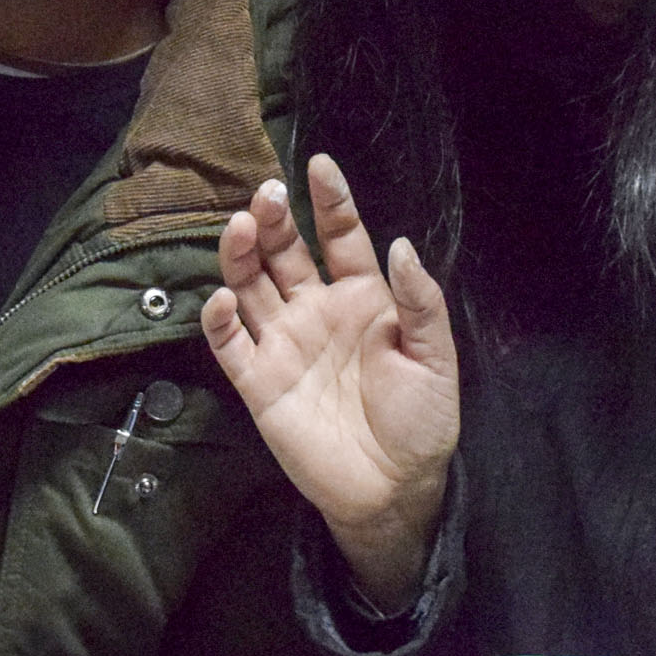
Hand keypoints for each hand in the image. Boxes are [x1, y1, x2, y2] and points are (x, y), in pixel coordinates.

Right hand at [200, 154, 459, 609]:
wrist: (394, 489)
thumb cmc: (422, 421)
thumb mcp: (436, 357)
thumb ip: (420, 302)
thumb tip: (401, 244)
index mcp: (363, 299)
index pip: (340, 237)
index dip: (331, 202)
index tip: (319, 166)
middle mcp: (317, 312)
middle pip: (286, 253)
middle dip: (275, 220)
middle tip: (267, 194)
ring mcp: (284, 345)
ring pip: (252, 286)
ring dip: (242, 255)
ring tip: (242, 227)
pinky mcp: (259, 383)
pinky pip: (230, 345)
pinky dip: (220, 320)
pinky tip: (224, 298)